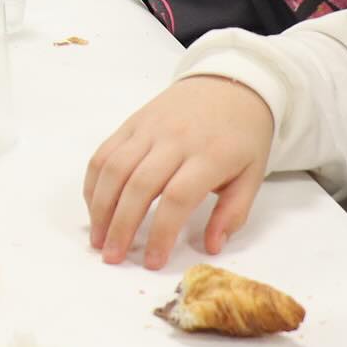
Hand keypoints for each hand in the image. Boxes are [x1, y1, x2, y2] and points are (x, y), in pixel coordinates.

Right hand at [83, 75, 274, 267]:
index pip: (177, 198)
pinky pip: (104, 151)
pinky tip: (94, 205)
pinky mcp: (131, 122)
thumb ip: (234, 212)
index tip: (152, 262)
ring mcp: (147, 128)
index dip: (160, 233)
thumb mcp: (252, 175)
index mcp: (209, 156)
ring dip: (100, 206)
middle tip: (112, 256)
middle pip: (138, 185)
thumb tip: (211, 247)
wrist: (226, 84)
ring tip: (97, 237)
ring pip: (114, 167)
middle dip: (121, 225)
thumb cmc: (242, 135)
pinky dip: (94, 180)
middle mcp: (173, 140)